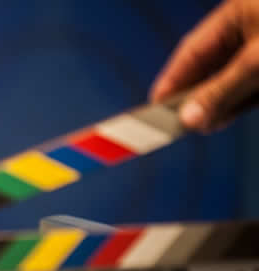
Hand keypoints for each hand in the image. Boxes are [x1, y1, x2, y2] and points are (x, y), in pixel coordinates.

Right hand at [150, 0, 258, 132]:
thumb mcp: (258, 63)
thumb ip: (223, 91)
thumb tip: (188, 120)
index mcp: (237, 13)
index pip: (192, 49)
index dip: (172, 79)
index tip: (154, 106)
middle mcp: (248, 26)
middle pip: (211, 65)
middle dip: (194, 95)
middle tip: (177, 123)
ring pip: (232, 76)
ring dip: (217, 102)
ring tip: (201, 126)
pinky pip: (253, 85)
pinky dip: (240, 101)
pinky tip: (225, 117)